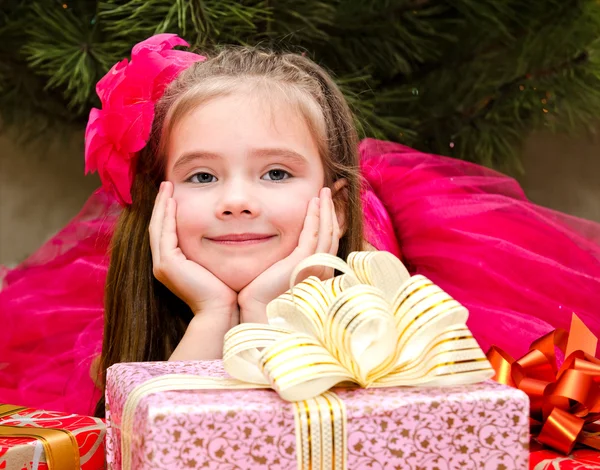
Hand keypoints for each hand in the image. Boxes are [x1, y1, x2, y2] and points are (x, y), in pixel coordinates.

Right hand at [149, 181, 237, 320]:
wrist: (219, 311)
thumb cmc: (223, 291)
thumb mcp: (214, 264)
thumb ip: (211, 250)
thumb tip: (224, 234)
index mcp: (172, 265)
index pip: (166, 232)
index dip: (167, 212)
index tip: (174, 194)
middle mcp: (163, 264)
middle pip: (158, 226)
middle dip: (162, 204)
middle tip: (167, 185)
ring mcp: (162, 264)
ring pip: (158, 227)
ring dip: (162, 205)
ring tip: (167, 187)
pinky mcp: (168, 263)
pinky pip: (164, 233)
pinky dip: (167, 216)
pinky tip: (173, 201)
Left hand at [238, 187, 340, 322]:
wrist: (257, 309)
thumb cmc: (264, 294)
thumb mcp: (283, 271)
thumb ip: (291, 257)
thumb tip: (290, 244)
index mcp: (319, 271)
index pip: (329, 241)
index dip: (329, 220)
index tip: (325, 203)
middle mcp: (322, 269)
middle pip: (332, 234)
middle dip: (330, 210)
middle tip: (327, 191)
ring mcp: (314, 266)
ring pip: (326, 231)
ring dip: (325, 209)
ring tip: (323, 192)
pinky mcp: (302, 262)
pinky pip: (313, 234)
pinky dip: (315, 216)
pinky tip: (313, 203)